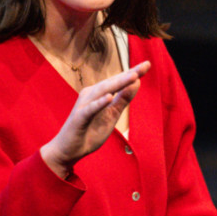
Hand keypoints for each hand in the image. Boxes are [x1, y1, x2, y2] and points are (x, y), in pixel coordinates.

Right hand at [41, 61, 149, 178]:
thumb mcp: (112, 115)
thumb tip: (137, 82)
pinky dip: (99, 103)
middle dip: (129, 74)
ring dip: (118, 83)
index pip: (118, 81)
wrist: (68, 151)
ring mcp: (84, 106)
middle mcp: (91, 95)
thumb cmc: (90, 131)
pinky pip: (90, 109)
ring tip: (134, 76)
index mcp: (99, 93)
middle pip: (112, 83)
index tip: (148, 64)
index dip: (133, 73)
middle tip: (145, 66)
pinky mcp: (78, 118)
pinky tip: (109, 97)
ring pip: (103, 91)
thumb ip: (123, 99)